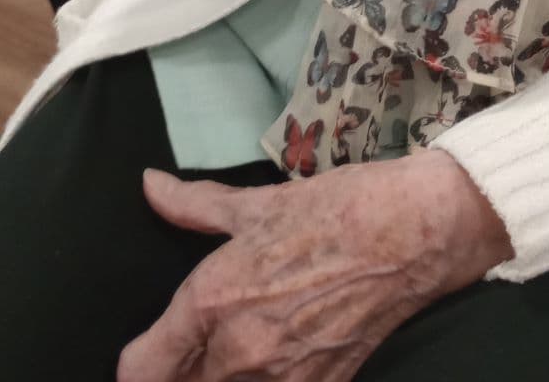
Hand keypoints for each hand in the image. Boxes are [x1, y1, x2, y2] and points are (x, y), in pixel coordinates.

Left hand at [117, 150, 513, 381]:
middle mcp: (238, 351)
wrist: (410, 234)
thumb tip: (149, 186)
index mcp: (211, 300)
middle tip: (196, 347)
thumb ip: (194, 205)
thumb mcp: (258, 203)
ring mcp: (280, 380)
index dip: (138, 362)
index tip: (151, 351)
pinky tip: (280, 360)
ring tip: (241, 351)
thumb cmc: (334, 210)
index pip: (139, 369)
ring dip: (224, 378)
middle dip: (181, 370)